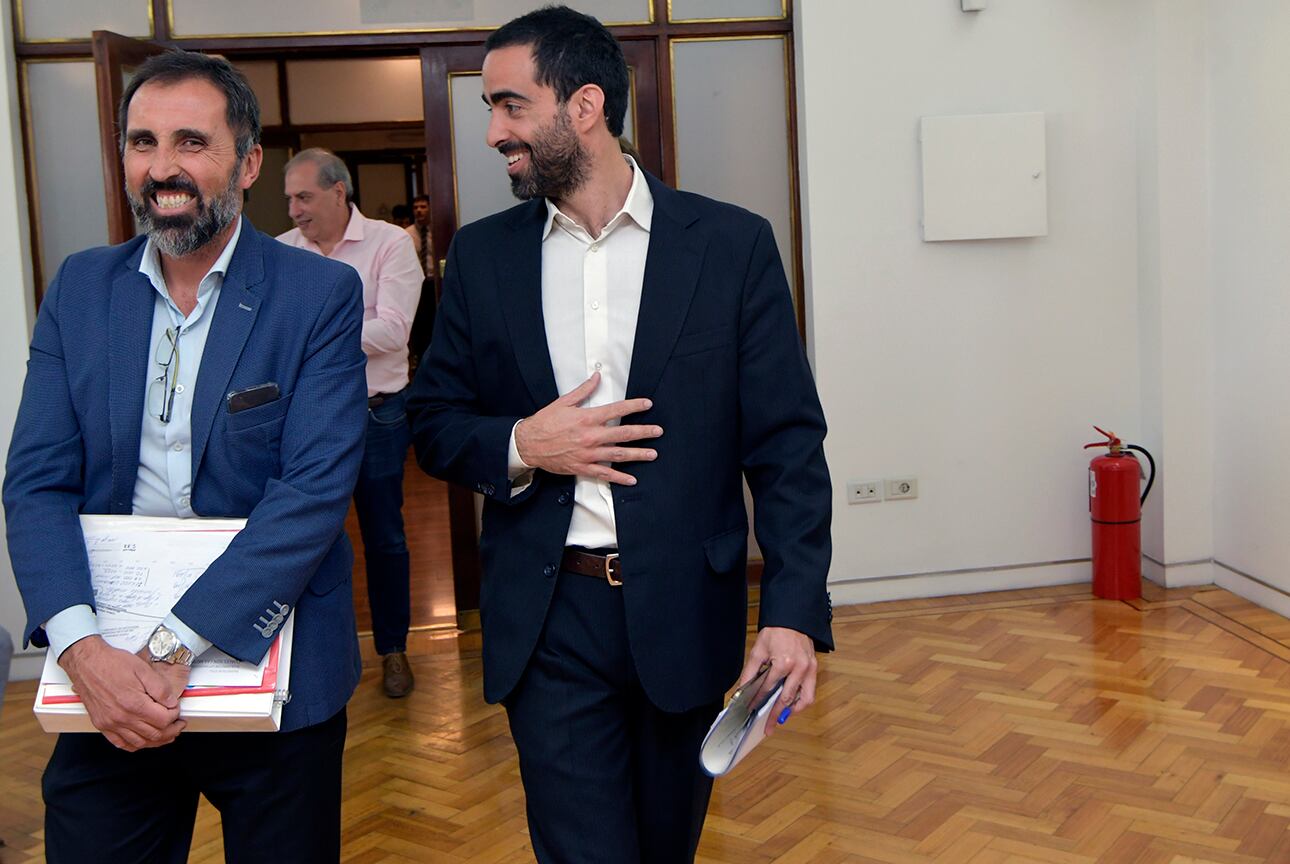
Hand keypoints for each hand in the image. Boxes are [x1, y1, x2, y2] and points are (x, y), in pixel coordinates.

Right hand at [58, 635, 185, 750]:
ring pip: (140, 743)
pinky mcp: (101, 725)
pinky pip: (121, 744)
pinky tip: (143, 739)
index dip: (175, 715)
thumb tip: (172, 702)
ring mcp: (110, 724)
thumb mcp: (143, 669)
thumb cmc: (112, 663)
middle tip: (178, 724)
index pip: (163, 720)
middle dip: (171, 730)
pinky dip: (136, 745)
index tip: (176, 709)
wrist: (87, 663)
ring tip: (167, 733)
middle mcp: (122, 718)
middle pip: (154, 734)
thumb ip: (160, 688)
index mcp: (134, 704)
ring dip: (157, 740)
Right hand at [515, 372, 662, 484]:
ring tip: (653, 454)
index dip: (634, 406)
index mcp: (587, 418)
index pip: (616, 410)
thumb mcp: (563, 402)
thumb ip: (583, 390)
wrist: (528, 444)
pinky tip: (632, 479)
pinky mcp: (582, 467)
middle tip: (658, 431)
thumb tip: (596, 376)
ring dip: (638, 455)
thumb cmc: (544, 423)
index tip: (647, 404)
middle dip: (643, 432)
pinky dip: (619, 478)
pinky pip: (604, 474)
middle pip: (623, 434)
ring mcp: (588, 454)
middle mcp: (590, 436)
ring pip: (618, 454)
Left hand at [737, 626, 817, 735]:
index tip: (750, 712)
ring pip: (803, 700)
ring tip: (780, 719)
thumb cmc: (776, 632)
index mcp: (783, 663)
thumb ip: (750, 672)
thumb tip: (742, 689)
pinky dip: (801, 702)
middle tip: (767, 728)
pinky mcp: (814, 669)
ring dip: (791, 712)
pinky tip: (792, 706)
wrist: (792, 619)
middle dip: (774, 715)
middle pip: (785, 699)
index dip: (757, 701)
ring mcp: (809, 669)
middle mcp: (798, 668)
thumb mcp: (758, 650)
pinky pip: (810, 692)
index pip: (767, 689)